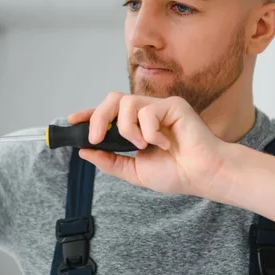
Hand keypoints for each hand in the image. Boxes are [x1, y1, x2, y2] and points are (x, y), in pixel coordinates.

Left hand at [68, 92, 234, 201]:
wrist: (201, 175)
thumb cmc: (176, 173)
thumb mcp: (134, 171)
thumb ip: (110, 161)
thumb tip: (84, 151)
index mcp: (136, 126)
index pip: (108, 113)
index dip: (89, 113)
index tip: (72, 120)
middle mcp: (145, 113)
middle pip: (112, 99)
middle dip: (99, 117)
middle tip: (97, 138)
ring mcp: (159, 107)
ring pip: (127, 103)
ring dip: (127, 128)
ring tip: (141, 146)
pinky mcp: (173, 105)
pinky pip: (148, 111)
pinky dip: (150, 132)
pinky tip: (165, 144)